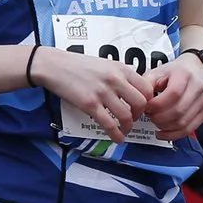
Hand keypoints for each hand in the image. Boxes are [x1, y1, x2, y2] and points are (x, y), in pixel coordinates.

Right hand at [34, 45, 153, 141]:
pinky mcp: (90, 104)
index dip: (149, 101)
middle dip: (140, 115)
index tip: (144, 107)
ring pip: (126, 116)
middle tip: (134, 118)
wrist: (54, 66)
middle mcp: (115, 80)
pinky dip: (116, 134)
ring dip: (128, 127)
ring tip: (125, 129)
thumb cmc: (78, 65)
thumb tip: (134, 91)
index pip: (147, 88)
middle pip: (141, 103)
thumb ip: (120, 76)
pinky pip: (108, 124)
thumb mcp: (106, 64)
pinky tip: (117, 138)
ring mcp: (102, 92)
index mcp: (121, 69)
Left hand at [144, 52, 202, 138]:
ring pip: (183, 123)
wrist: (197, 70)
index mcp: (184, 75)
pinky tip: (162, 132)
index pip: (173, 94)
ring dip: (165, 127)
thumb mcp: (157, 72)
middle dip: (159, 118)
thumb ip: (146, 85)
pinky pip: (189, 129)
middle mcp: (197, 88)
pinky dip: (173, 135)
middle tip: (149, 115)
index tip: (146, 107)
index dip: (157, 105)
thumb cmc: (174, 73)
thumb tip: (140, 102)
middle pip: (178, 111)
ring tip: (155, 121)